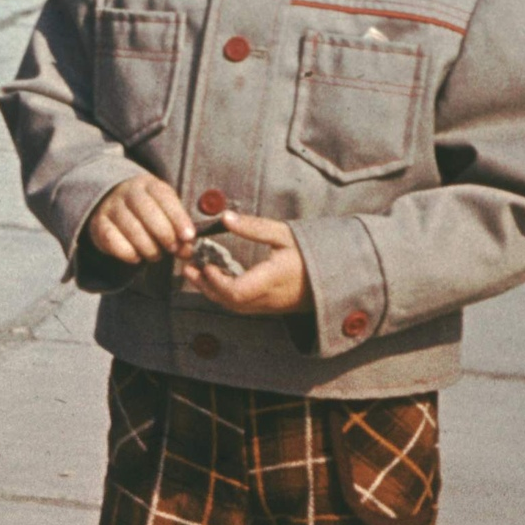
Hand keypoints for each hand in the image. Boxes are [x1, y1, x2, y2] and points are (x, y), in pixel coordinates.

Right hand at [85, 175, 195, 268]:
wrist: (112, 202)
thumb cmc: (147, 211)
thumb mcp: (165, 211)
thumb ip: (179, 229)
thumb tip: (188, 250)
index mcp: (148, 184)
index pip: (164, 197)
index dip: (178, 218)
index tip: (189, 236)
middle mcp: (127, 192)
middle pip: (147, 211)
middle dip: (164, 233)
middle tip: (173, 248)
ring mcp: (111, 207)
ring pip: (131, 228)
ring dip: (149, 247)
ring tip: (156, 255)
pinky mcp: (98, 224)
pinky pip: (112, 240)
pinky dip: (128, 253)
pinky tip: (137, 256)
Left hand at [181, 210, 310, 315]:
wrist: (336, 275)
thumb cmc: (311, 251)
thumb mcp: (284, 234)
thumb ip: (254, 228)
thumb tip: (225, 217)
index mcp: (273, 280)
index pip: (237, 292)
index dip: (216, 281)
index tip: (206, 263)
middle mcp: (270, 298)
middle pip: (230, 302)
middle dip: (206, 286)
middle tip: (188, 269)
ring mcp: (271, 306)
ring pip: (235, 307)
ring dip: (213, 291)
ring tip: (196, 273)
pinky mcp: (271, 307)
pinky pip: (243, 306)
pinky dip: (225, 295)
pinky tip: (217, 278)